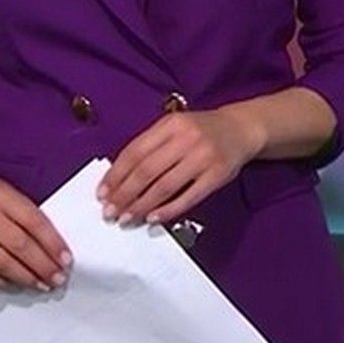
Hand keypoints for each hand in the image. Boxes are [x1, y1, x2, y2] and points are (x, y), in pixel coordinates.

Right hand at [0, 162, 71, 291]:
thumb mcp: (13, 195)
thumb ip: (30, 219)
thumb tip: (54, 251)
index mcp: (1, 196)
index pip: (33, 222)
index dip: (52, 243)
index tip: (65, 260)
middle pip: (17, 245)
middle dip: (41, 266)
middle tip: (57, 278)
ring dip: (23, 277)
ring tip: (40, 285)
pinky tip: (14, 285)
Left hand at [99, 106, 266, 226]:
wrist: (242, 129)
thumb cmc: (201, 131)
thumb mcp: (175, 127)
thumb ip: (151, 146)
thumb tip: (119, 177)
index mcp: (171, 124)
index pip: (135, 151)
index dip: (116, 175)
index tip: (102, 193)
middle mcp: (186, 138)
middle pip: (147, 170)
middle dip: (124, 194)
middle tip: (110, 212)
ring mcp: (203, 157)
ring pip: (164, 186)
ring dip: (141, 205)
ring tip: (126, 218)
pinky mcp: (217, 175)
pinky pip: (189, 197)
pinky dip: (168, 210)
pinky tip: (153, 218)